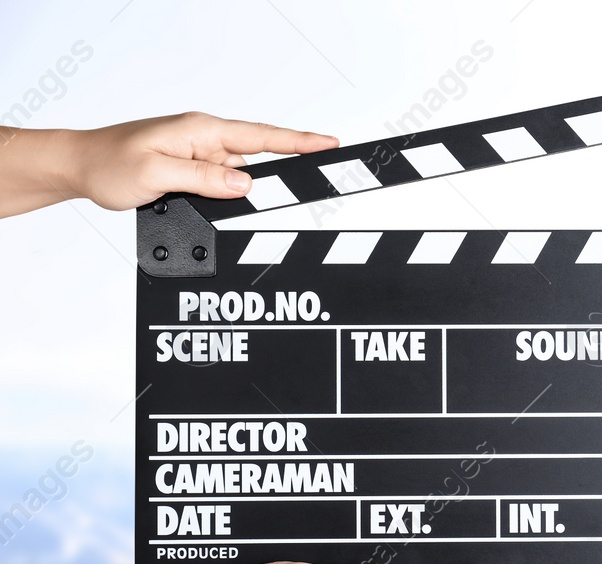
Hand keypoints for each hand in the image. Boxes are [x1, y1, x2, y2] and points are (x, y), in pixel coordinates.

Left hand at [0, 113, 336, 217]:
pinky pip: (221, 184)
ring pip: (239, 178)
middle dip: (273, 178)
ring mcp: (199, 155)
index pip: (262, 136)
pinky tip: (203, 202)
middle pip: (257, 160)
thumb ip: (204, 178)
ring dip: (235, 195)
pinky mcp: (193, 171)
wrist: (78, 166)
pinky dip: (223, 197)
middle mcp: (205, 139)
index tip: (331, 145)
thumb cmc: (108, 163)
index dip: (300, 142)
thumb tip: (246, 184)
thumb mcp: (156, 173)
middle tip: (292, 183)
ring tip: (205, 198)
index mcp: (201, 130)